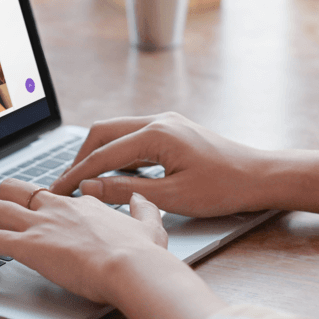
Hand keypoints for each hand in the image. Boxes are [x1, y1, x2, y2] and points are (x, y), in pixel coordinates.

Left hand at [0, 179, 169, 303]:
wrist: (133, 268)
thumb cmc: (142, 254)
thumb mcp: (150, 225)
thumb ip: (142, 210)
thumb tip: (141, 199)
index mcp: (81, 204)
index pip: (48, 195)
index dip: (34, 206)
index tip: (28, 216)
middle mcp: (55, 207)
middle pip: (13, 190)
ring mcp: (39, 223)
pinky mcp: (27, 244)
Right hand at [50, 112, 266, 217]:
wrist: (260, 176)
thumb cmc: (223, 188)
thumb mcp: (172, 197)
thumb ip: (125, 191)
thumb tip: (89, 188)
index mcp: (156, 134)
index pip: (103, 154)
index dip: (77, 174)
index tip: (58, 191)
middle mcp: (158, 121)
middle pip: (103, 133)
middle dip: (80, 158)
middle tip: (65, 184)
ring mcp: (165, 123)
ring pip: (117, 133)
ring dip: (98, 155)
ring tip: (83, 181)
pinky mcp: (172, 131)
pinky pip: (133, 138)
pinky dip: (117, 155)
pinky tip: (112, 175)